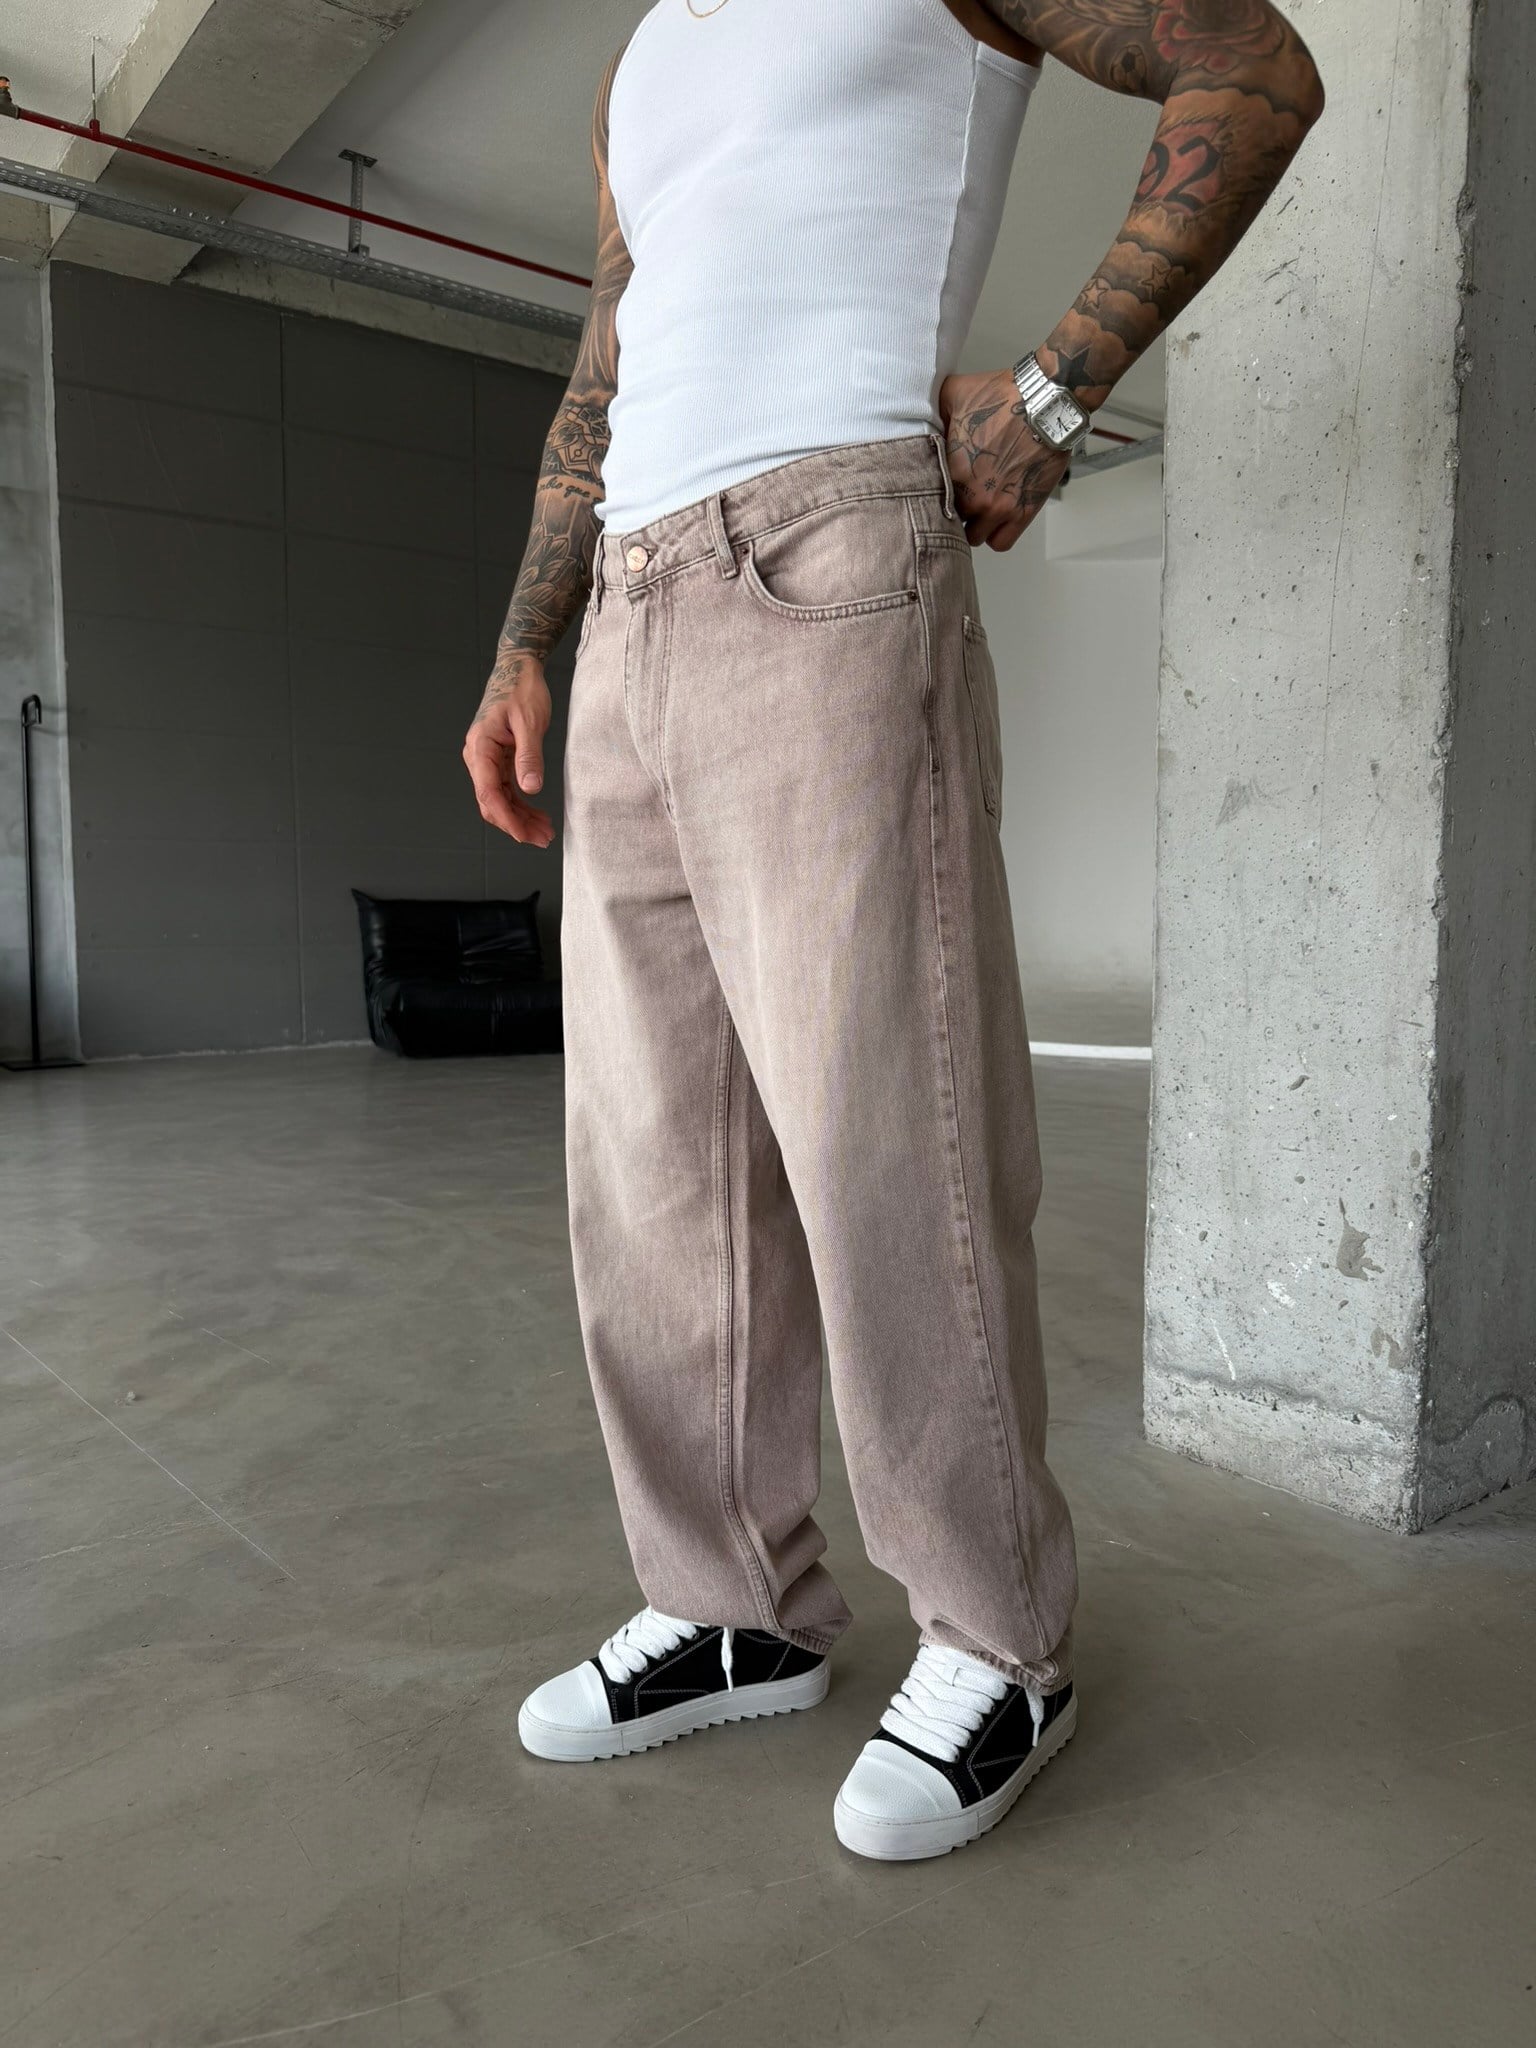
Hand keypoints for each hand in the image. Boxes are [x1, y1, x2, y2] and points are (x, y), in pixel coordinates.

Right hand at [463, 655, 553, 846]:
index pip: (489, 793)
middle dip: (515, 824)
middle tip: (543, 839)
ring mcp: (486, 759)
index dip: (507, 818)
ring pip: (498, 799)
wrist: (517, 668)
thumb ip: (529, 756)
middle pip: (491, 802)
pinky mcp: (496, 760)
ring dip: (519, 818)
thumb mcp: (531, 722)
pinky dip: (519, 804)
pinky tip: (537, 814)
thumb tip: (530, 789)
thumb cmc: (522, 690)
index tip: (525, 836)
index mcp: (481, 747)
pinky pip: (504, 789)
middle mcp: (478, 756)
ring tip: (544, 831)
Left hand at [938, 369, 1072, 551]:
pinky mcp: (1022, 512)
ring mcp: (997, 507)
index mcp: (949, 470)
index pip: (926, 501)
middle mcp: (971, 495)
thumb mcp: (951, 394)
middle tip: (961, 495)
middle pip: (949, 521)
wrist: (1044, 400)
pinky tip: (996, 520)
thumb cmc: (1002, 396)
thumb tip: (916, 419)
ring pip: (974, 537)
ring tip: (980, 507)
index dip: (932, 495)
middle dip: (953, 510)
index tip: (940, 488)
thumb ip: (929, 413)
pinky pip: (1001, 543)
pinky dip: (996, 535)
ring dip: (974, 525)